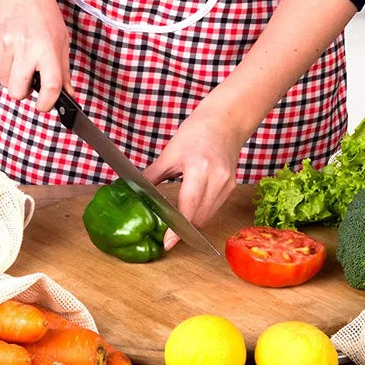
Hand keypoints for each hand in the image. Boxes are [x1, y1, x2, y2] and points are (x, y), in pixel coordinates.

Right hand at [0, 0, 71, 111]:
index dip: (48, 103)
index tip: (45, 106)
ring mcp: (5, 45)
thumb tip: (67, 95)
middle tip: (29, 80)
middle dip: (23, 92)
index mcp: (48, 48)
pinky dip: (2, 64)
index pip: (50, 86)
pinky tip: (10, 48)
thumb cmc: (42, 13)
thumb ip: (63, 70)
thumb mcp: (61, 39)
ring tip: (21, 56)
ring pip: (4, 82)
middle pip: (17, 92)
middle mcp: (26, 48)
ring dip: (13, 76)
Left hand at [144, 102, 243, 250]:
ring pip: (207, 216)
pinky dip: (200, 211)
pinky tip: (190, 207)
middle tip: (164, 232)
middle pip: (198, 217)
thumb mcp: (169, 153)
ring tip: (175, 220)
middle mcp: (217, 179)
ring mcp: (227, 184)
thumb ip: (152, 176)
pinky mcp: (231, 186)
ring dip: (191, 221)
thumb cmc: (196, 132)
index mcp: (200, 168)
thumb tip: (134, 193)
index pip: (188, 206)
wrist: (224, 121)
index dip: (177, 228)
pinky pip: (213, 208)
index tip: (167, 243)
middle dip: (181, 228)